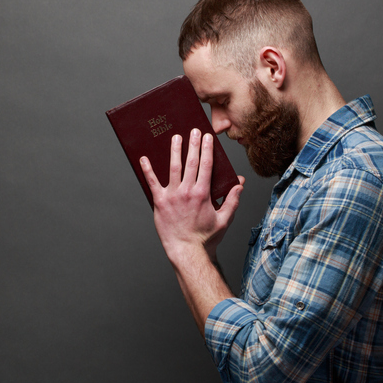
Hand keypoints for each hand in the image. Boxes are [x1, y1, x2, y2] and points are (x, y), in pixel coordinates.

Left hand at [140, 128, 243, 262]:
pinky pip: (152, 183)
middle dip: (193, 144)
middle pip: (191, 162)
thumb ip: (232, 200)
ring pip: (173, 168)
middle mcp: (187, 192)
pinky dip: (147, 170)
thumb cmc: (206, 238)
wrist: (187, 252)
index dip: (207, 149)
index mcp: (203, 194)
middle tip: (193, 130)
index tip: (207, 137)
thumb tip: (239, 184)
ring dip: (174, 150)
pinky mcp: (159, 203)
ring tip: (175, 137)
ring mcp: (172, 196)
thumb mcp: (224, 219)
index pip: (207, 165)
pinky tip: (143, 158)